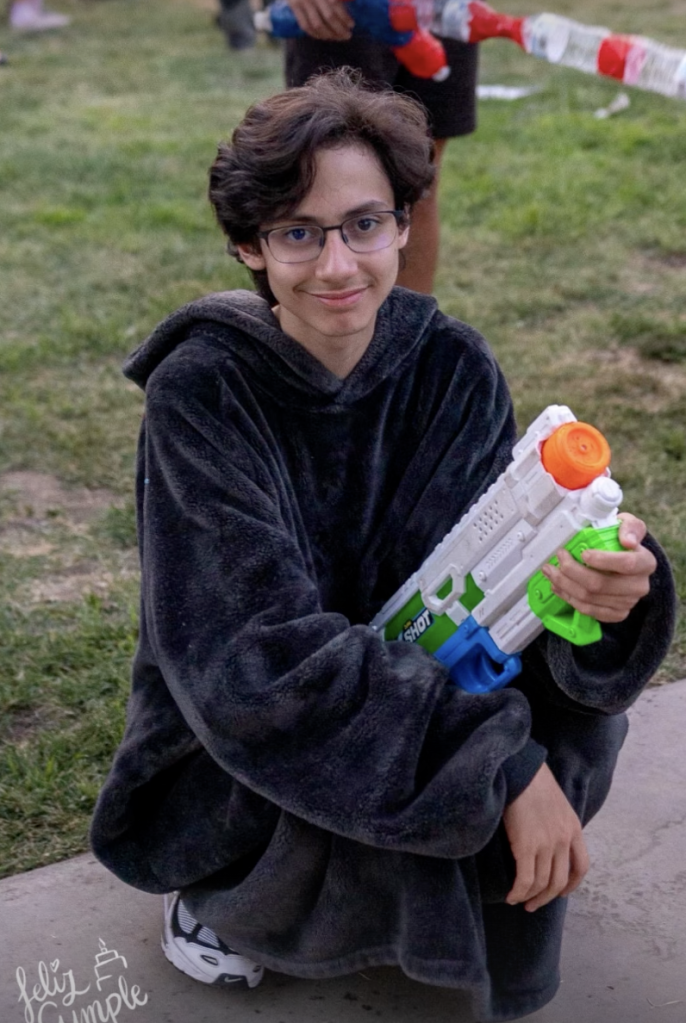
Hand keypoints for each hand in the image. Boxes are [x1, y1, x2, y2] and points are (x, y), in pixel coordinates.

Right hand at [289, 0, 353, 38]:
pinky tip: (324, 37)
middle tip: (348, 35)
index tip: (352, 24)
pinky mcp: (294, 7)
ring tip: (338, 37)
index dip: (345, 17)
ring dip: (329, 35)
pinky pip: (306, 26)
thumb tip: (351, 2)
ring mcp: (302, 2)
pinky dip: (316, 34)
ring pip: (317, 25)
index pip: (336, 4)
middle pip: (328, 17)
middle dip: (340, 29)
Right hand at [503, 763, 588, 911]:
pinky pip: (525, 879)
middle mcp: (564, 840)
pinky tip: (511, 895)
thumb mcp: (556, 802)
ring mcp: (547, 844)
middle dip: (546, 897)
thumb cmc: (532, 780)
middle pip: (559, 880)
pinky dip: (518, 892)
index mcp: (574, 828)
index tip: (560, 892)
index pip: (581, 866)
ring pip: (542, 883)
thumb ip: (557, 822)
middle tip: (534, 904)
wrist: (520, 770)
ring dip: (531, 897)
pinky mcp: (527, 846)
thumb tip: (547, 837)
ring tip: (519, 901)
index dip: (572, 884)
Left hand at [540, 512, 655, 622]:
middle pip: (601, 584)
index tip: (584, 553)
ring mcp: (627, 603)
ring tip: (550, 570)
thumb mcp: (629, 526)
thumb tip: (627, 540)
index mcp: (646, 563)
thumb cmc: (623, 542)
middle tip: (558, 557)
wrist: (626, 563)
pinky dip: (568, 597)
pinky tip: (557, 586)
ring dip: (564, 584)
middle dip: (572, 571)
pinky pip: (587, 610)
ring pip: (589, 598)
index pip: (627, 564)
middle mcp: (639, 586)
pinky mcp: (615, 614)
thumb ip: (630, 527)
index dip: (603, 560)